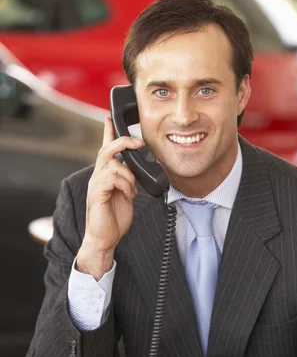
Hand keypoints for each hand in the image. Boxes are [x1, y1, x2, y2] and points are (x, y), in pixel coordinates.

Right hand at [76, 116, 142, 279]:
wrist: (105, 239)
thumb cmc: (114, 219)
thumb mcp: (127, 195)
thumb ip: (130, 181)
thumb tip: (139, 171)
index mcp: (106, 175)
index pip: (105, 148)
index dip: (107, 132)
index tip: (109, 117)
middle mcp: (98, 176)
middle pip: (107, 149)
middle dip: (124, 142)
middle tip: (139, 143)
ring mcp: (96, 184)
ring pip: (113, 163)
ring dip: (129, 175)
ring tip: (132, 191)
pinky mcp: (97, 193)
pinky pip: (112, 177)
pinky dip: (125, 184)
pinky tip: (128, 195)